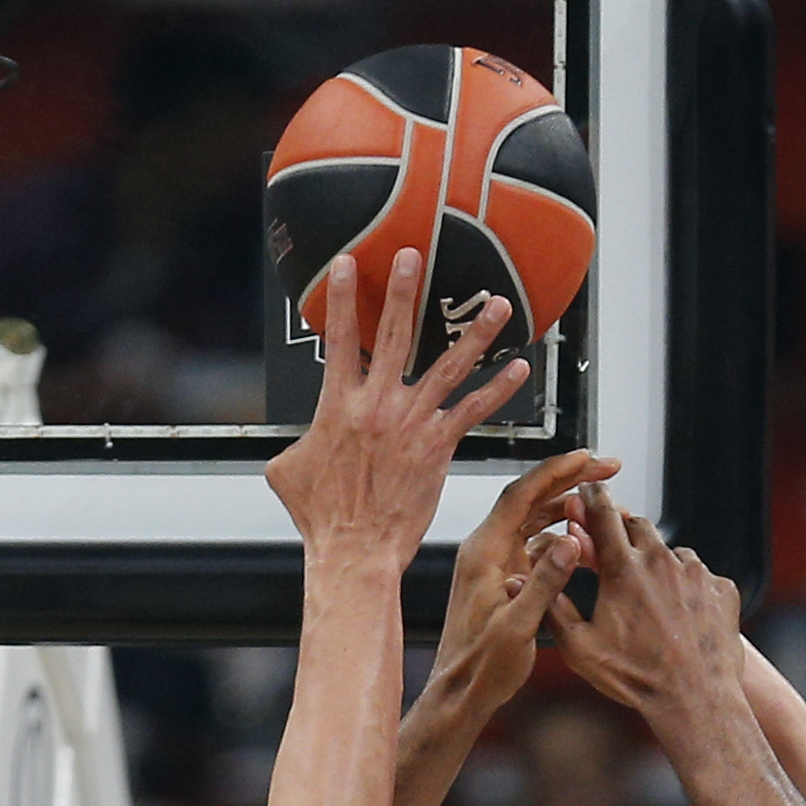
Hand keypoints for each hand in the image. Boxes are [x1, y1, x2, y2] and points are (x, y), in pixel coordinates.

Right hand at [263, 251, 531, 573]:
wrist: (354, 550)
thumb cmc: (322, 517)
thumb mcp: (286, 472)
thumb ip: (294, 444)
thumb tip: (293, 443)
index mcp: (337, 406)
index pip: (338, 339)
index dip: (340, 297)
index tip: (347, 263)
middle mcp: (377, 405)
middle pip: (392, 336)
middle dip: (402, 291)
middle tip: (413, 255)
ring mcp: (411, 423)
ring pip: (448, 365)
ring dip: (475, 331)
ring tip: (496, 302)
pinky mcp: (438, 446)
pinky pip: (474, 410)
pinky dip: (498, 388)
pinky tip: (518, 368)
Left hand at [422, 450, 612, 716]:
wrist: (461, 694)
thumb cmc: (481, 666)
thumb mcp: (518, 626)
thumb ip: (545, 583)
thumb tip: (570, 542)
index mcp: (484, 553)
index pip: (521, 495)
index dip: (555, 472)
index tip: (587, 457)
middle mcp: (487, 551)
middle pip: (531, 499)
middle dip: (570, 481)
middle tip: (608, 468)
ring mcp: (495, 564)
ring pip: (536, 521)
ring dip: (569, 509)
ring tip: (604, 503)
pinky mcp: (504, 579)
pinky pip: (536, 546)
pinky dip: (562, 539)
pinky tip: (587, 543)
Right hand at [542, 491, 741, 717]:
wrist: (694, 701)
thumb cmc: (638, 678)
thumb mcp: (579, 648)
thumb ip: (553, 608)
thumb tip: (524, 583)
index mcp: (623, 570)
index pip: (603, 514)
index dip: (592, 498)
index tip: (588, 491)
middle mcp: (662, 562)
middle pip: (638, 526)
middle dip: (623, 533)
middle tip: (614, 555)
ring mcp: (696, 573)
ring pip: (671, 552)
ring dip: (657, 564)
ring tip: (650, 600)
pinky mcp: (721, 588)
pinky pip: (700, 576)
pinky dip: (687, 586)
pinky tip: (679, 614)